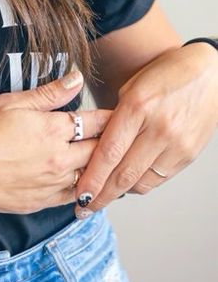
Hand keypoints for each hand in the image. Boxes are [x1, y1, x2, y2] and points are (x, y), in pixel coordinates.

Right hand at [0, 70, 112, 213]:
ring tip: (111, 160)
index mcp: (53, 130)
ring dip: (102, 167)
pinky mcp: (44, 202)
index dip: (111, 116)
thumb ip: (49, 93)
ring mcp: (54, 183)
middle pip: (100, 150)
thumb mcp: (13, 102)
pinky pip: (74, 196)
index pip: (94, 122)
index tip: (122, 113)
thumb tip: (76, 78)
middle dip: (114, 142)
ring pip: (91, 176)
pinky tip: (87, 183)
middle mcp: (60, 158)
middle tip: (125, 136)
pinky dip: (85, 189)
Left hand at [73, 42, 217, 217]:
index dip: (91, 178)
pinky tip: (128, 183)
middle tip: (84, 207)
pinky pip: (159, 178)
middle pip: (124, 174)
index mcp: (138, 106)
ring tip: (102, 196)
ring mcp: (176, 144)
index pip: (109, 152)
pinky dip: (140, 184)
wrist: (209, 75)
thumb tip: (97, 147)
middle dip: (101, 195)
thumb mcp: (132, 87)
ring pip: (141, 181)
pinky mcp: (188, 155)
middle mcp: (158, 128)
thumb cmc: (165, 74)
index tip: (78, 194)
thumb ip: (115, 117)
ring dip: (119, 192)